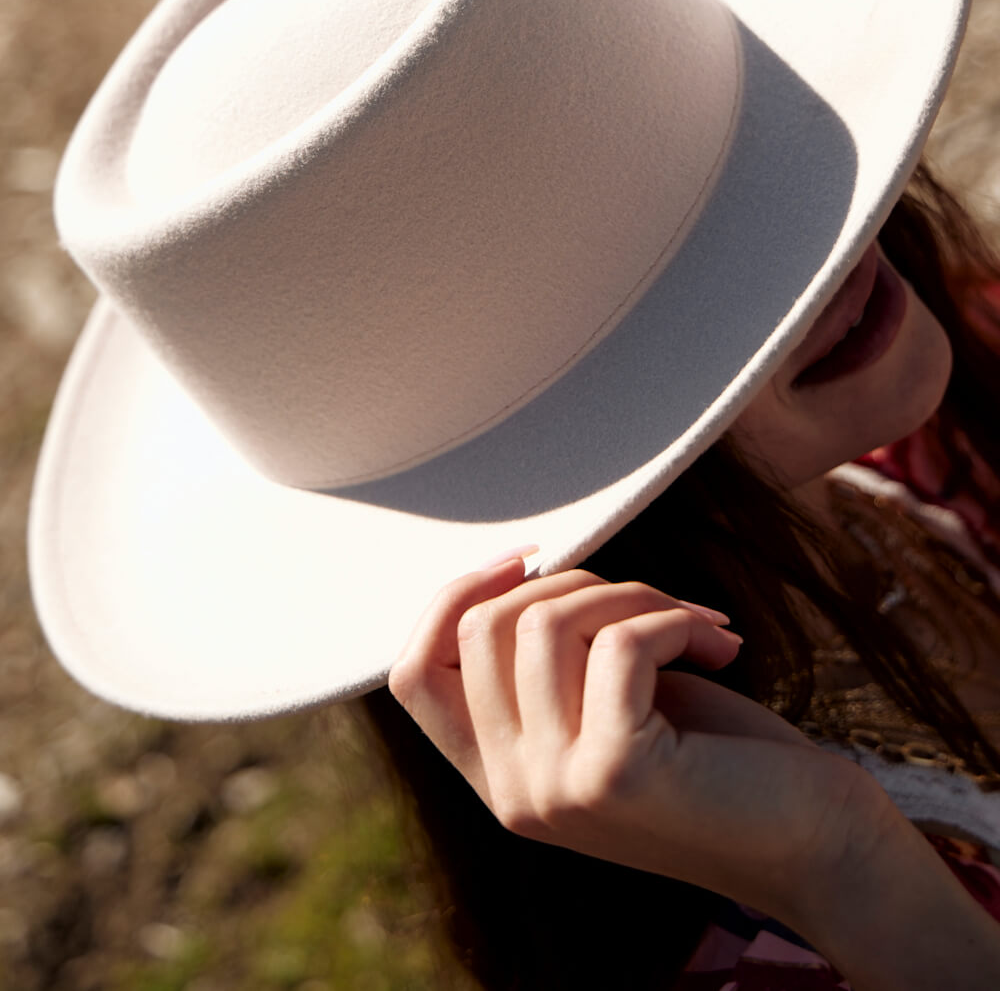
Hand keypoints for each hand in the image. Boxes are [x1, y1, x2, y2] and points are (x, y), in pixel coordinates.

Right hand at [389, 557, 892, 926]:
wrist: (819, 844)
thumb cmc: (721, 758)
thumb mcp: (611, 700)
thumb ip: (553, 656)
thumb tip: (521, 562)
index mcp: (501, 775)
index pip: (412, 673)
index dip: (452, 595)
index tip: (526, 557)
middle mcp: (513, 793)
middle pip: (478, 628)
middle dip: (574, 581)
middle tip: (650, 598)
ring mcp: (556, 789)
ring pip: (545, 624)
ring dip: (632, 593)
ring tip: (694, 620)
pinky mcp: (615, 774)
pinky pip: (620, 643)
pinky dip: (674, 617)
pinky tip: (719, 642)